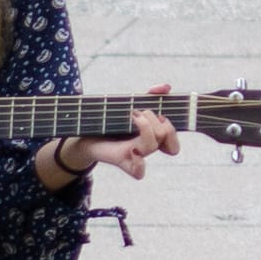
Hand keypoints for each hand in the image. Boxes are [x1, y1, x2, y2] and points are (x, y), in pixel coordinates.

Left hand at [45, 107, 181, 186]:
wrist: (86, 133)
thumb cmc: (112, 119)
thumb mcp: (132, 103)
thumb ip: (151, 94)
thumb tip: (166, 87)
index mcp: (153, 138)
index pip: (173, 144)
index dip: (171, 130)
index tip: (158, 116)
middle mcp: (146, 148)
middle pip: (166, 139)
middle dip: (154, 120)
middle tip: (138, 113)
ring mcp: (136, 156)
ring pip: (153, 145)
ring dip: (145, 125)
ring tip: (132, 115)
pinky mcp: (122, 160)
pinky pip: (139, 172)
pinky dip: (139, 163)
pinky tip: (133, 151)